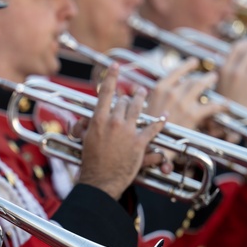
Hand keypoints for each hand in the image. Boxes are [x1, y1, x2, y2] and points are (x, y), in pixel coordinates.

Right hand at [77, 65, 167, 199]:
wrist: (99, 180)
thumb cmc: (90, 162)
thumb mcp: (84, 141)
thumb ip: (85, 128)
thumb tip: (81, 124)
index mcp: (98, 120)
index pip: (105, 92)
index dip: (112, 76)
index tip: (115, 66)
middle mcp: (113, 122)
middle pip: (123, 101)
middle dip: (127, 97)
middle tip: (131, 93)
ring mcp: (127, 132)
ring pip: (138, 108)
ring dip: (142, 99)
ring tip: (144, 93)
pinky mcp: (139, 143)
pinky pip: (152, 128)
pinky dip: (160, 121)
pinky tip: (164, 116)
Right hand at [146, 58, 227, 130]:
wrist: (152, 143)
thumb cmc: (147, 128)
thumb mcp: (145, 107)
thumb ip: (156, 97)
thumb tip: (154, 91)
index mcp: (159, 89)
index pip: (176, 71)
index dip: (187, 65)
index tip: (194, 62)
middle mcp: (172, 92)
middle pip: (191, 79)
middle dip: (202, 77)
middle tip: (211, 76)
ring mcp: (183, 102)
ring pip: (200, 85)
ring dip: (209, 81)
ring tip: (215, 80)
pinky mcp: (193, 114)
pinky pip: (211, 106)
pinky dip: (220, 105)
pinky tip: (225, 105)